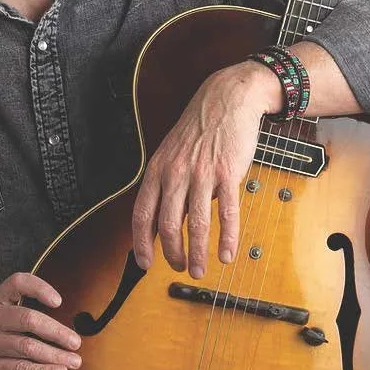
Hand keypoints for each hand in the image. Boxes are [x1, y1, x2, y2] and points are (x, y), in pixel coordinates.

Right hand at [0, 272, 81, 369]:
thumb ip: (24, 311)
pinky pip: (20, 369)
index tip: (59, 301)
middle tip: (76, 341)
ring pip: (27, 347)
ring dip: (55, 355)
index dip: (40, 288)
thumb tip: (70, 321)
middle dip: (57, 331)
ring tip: (75, 361)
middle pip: (28, 319)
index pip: (18, 283)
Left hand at [131, 61, 281, 278]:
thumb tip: (160, 221)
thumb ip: (166, 185)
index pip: (142, 213)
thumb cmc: (199, 129)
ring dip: (197, 253)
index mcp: (158, 170)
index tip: (145, 263)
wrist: (226, 99)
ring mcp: (202, 173)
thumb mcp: (171, 153)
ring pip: (196, 223)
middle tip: (179, 267)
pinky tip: (226, 254)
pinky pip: (227, 212)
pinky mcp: (228, 173)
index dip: (141, 242)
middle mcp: (176, 173)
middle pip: (167, 224)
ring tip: (199, 270)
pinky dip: (226, 237)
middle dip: (172, 253)